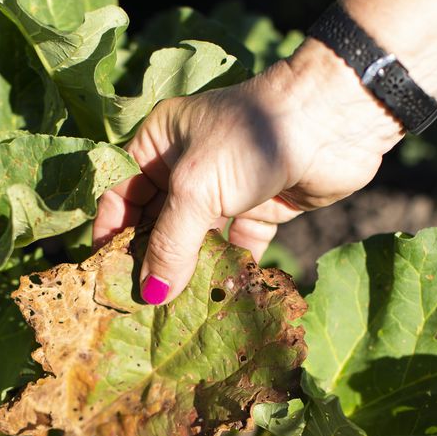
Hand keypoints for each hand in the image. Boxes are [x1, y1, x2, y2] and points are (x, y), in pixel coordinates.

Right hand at [92, 38, 404, 304]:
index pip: (121, 196)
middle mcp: (186, 168)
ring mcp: (225, 191)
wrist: (331, 120)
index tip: (104, 279)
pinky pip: (235, 248)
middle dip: (149, 263)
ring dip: (186, 273)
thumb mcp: (196, 188)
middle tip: (138, 308)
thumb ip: (170, 244)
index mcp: (158, 145)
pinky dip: (228, 271)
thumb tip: (152, 296)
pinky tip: (216, 300)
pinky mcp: (260, 210)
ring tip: (171, 315)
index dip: (111, 237)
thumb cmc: (249, 137)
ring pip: (195, 240)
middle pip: (156, 224)